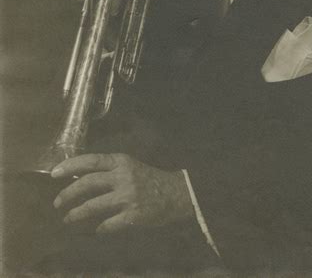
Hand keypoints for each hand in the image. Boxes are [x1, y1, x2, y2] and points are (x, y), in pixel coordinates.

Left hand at [51, 153, 192, 233]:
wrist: (178, 193)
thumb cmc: (151, 178)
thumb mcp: (130, 166)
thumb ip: (110, 170)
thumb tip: (80, 177)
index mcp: (121, 161)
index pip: (91, 161)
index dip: (70, 166)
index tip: (54, 174)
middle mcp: (123, 176)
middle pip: (87, 183)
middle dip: (68, 194)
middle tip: (57, 202)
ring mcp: (128, 196)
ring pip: (93, 206)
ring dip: (77, 214)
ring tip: (68, 218)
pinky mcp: (133, 215)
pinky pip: (109, 224)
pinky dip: (101, 228)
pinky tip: (98, 229)